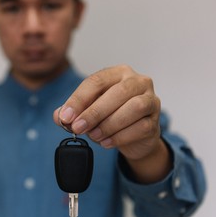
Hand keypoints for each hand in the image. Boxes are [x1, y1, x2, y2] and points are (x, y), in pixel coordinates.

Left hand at [53, 65, 171, 182]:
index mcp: (118, 73)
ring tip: (94, 136)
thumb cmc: (111, 117)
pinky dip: (120, 137)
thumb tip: (59, 116)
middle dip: (94, 112)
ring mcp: (151, 100)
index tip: (66, 116)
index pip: (97, 81)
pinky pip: (141, 127)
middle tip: (77, 128)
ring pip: (133, 108)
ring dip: (109, 124)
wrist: (134, 137)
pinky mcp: (155, 120)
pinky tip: (106, 142)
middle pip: (117, 93)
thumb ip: (73, 112)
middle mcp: (138, 82)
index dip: (79, 99)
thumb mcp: (89, 112)